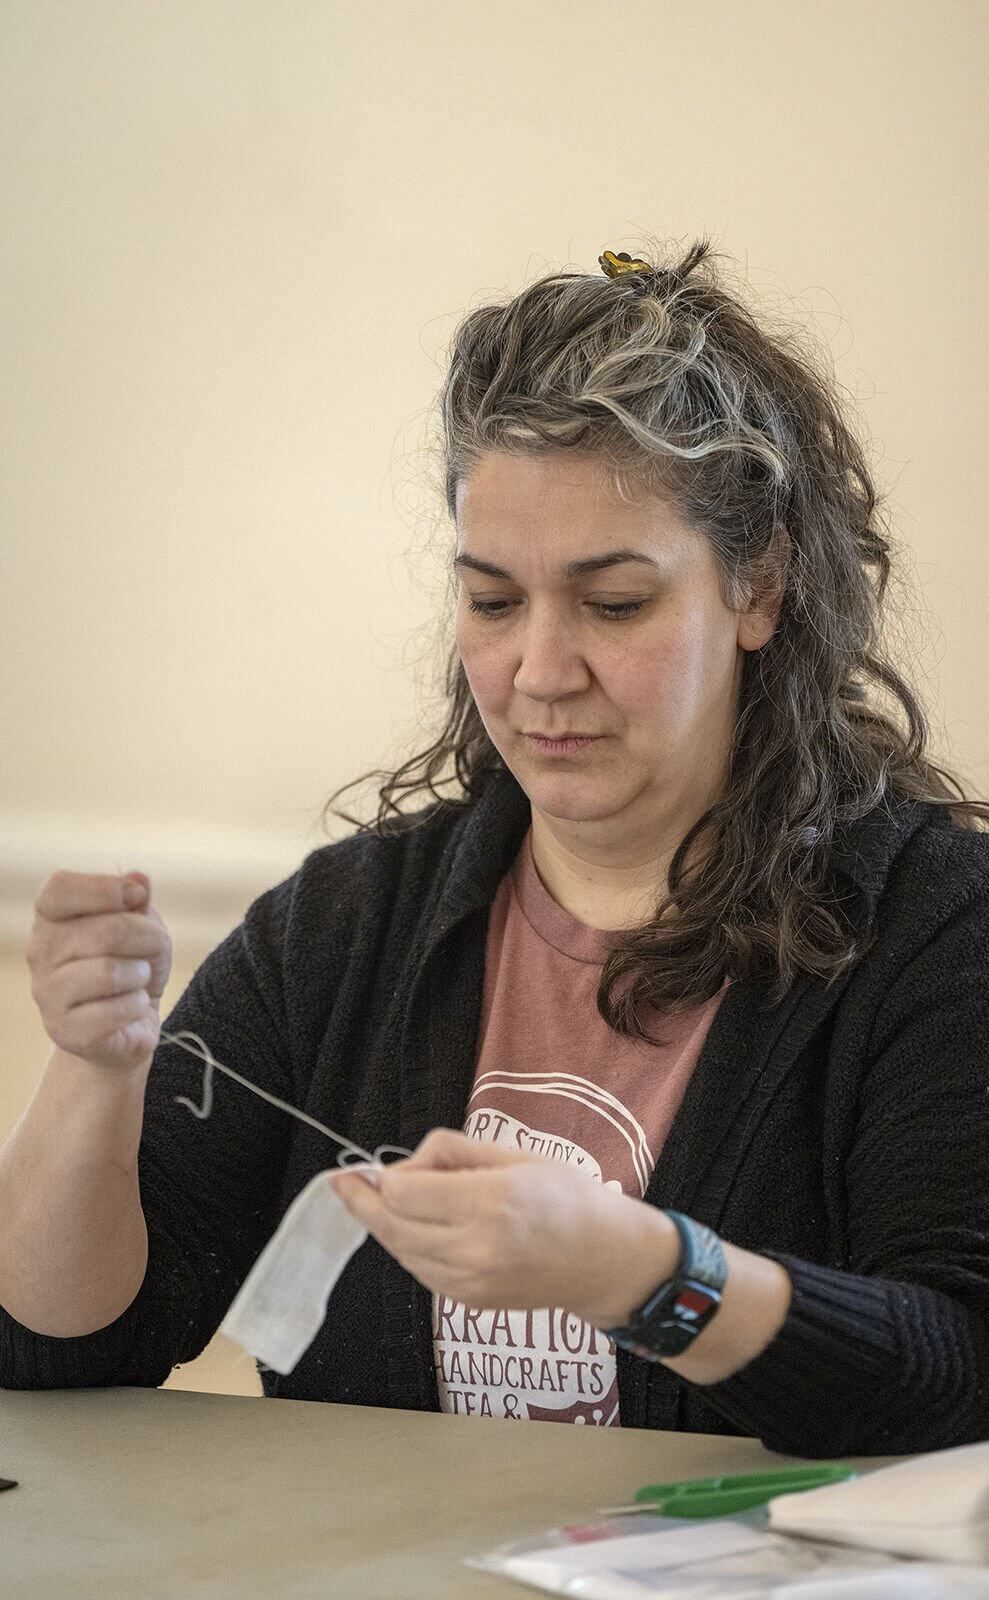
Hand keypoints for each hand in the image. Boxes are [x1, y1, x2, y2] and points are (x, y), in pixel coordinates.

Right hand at [27, 870, 171, 1074]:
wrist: (125, 1025)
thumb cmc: (130, 965)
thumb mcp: (141, 925)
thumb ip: (136, 900)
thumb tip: (138, 879)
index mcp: (50, 918)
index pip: (59, 888)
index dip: (105, 888)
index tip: (137, 897)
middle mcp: (40, 952)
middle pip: (107, 931)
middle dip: (149, 938)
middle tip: (155, 949)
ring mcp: (48, 994)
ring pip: (111, 972)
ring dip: (141, 975)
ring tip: (137, 981)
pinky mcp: (65, 1031)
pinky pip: (118, 1010)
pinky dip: (138, 1006)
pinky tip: (131, 1007)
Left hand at [331, 1128, 678, 1326]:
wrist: (605, 1260)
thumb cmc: (567, 1197)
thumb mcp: (513, 1155)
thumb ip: (453, 1152)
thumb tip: (403, 1164)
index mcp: (490, 1203)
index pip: (403, 1192)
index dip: (384, 1176)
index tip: (382, 1165)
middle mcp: (475, 1248)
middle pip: (391, 1226)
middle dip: (365, 1201)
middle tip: (346, 1182)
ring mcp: (470, 1282)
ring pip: (400, 1252)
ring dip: (384, 1225)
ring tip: (380, 1201)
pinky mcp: (469, 1302)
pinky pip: (420, 1271)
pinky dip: (407, 1248)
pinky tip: (413, 1229)